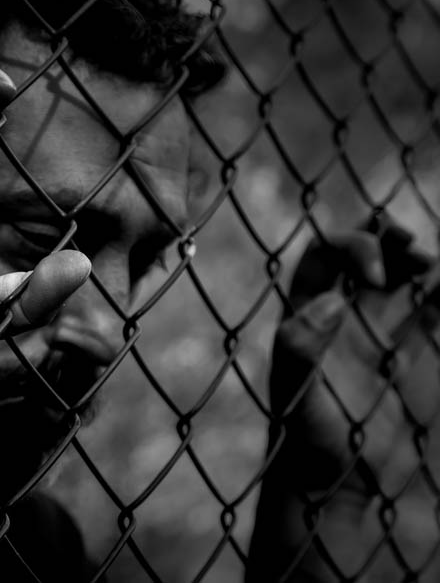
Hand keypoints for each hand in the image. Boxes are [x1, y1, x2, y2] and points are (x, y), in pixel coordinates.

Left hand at [249, 218, 439, 580]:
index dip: (350, 247)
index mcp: (310, 314)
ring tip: (433, 270)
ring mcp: (380, 333)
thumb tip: (333, 300)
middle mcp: (343, 315)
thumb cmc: (308, 443)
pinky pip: (434, 310)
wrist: (338, 486)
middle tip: (411, 246)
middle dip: (388, 238)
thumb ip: (302, 347)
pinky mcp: (413, 355)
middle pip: (366, 253)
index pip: (323, 255)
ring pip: (404, 276)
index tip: (375, 276)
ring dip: (422, 261)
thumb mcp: (297, 395)